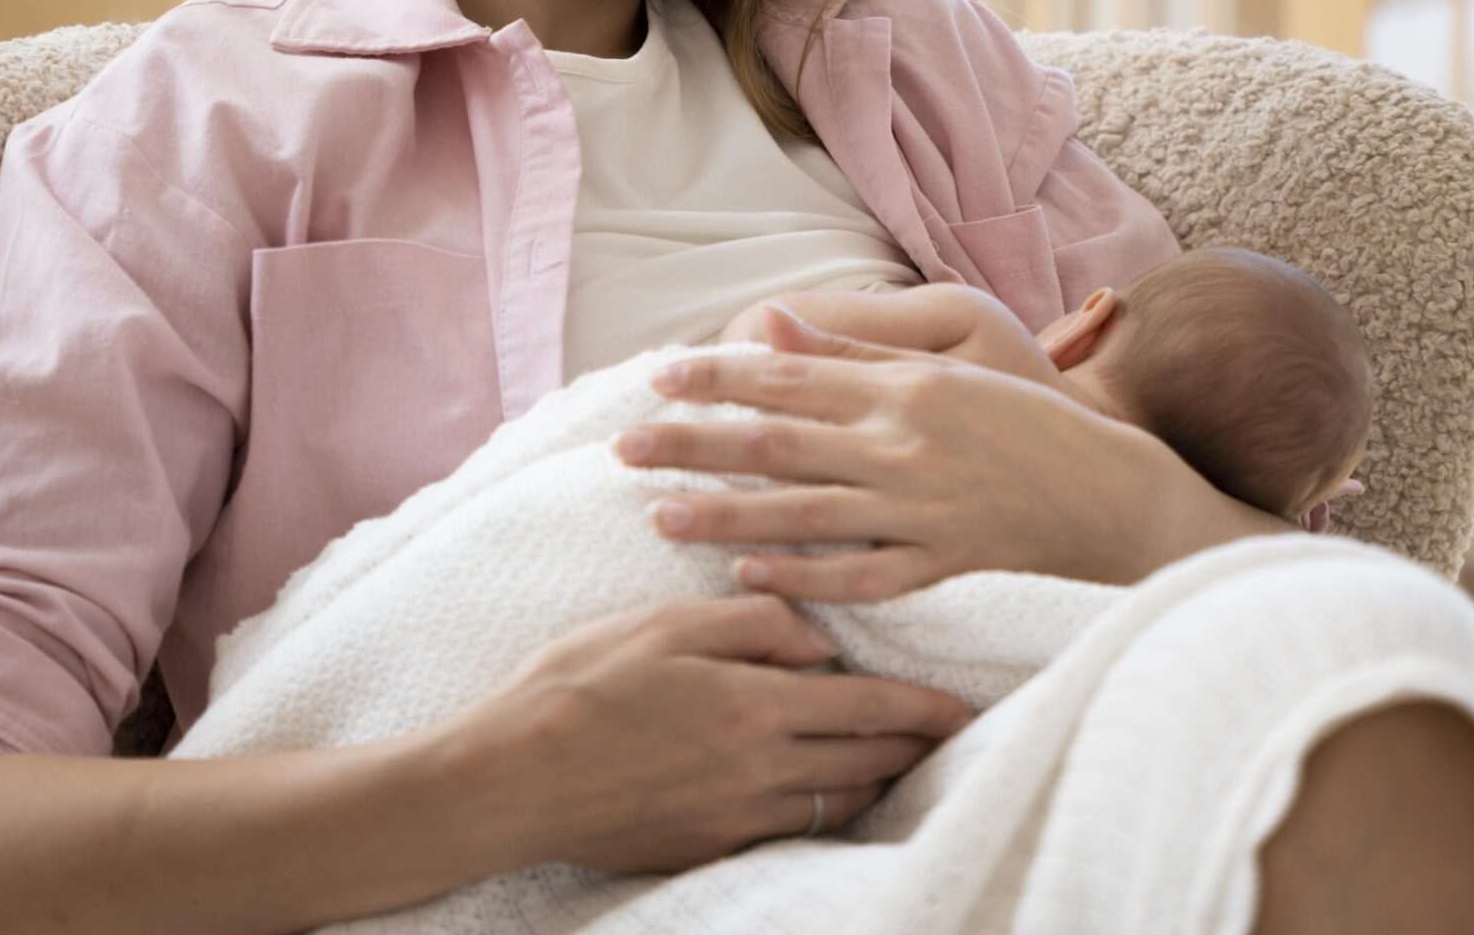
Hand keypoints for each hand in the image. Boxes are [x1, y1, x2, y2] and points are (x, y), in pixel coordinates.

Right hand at [451, 592, 974, 874]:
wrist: (510, 778)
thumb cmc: (577, 686)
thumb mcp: (663, 625)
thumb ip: (751, 624)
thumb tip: (819, 639)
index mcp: (753, 708)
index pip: (868, 710)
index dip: (922, 710)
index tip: (963, 708)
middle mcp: (757, 773)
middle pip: (866, 765)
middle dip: (913, 749)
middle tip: (947, 735)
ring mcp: (733, 819)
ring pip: (835, 804)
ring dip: (873, 782)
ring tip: (893, 761)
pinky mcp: (706, 848)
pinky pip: (789, 830)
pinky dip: (821, 809)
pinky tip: (820, 791)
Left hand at [617, 305, 1275, 597]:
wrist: (1111, 491)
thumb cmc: (1024, 417)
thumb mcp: (950, 360)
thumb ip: (858, 349)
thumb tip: (770, 325)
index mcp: (903, 387)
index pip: (789, 375)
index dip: (716, 376)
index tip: (655, 378)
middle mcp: (904, 445)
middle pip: (777, 443)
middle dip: (693, 444)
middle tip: (624, 447)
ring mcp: (921, 511)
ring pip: (803, 515)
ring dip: (726, 517)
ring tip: (660, 516)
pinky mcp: (941, 566)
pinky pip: (859, 577)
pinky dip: (803, 579)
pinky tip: (748, 579)